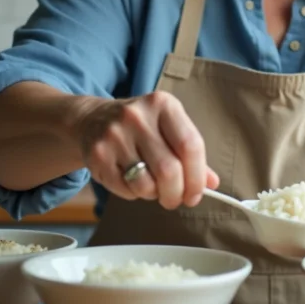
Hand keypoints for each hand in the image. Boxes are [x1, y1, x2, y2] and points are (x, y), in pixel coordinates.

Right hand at [77, 91, 219, 209]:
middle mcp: (138, 116)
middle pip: (169, 170)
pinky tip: (133, 182)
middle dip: (176, 194)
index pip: (190, 145)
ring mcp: (115, 135)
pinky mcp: (98, 155)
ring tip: (152, 187)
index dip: (197, 177)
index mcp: (163, 104)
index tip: (196, 193)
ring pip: (146, 184)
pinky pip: (125, 189)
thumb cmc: (140, 127)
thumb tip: (212, 182)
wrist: (92, 119)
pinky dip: (134, 194)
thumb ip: (190, 153)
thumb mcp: (168, 127)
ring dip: (154, 195)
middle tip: (175, 199)